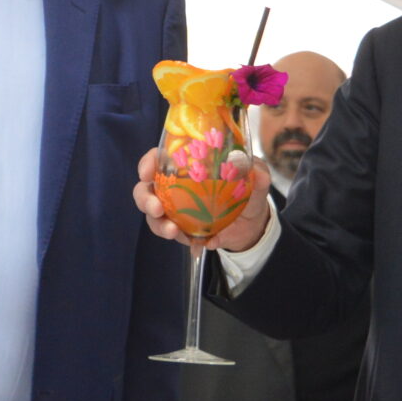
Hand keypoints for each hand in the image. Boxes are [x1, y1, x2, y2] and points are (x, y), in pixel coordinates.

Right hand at [132, 148, 273, 251]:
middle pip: (145, 189)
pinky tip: (197, 242)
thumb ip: (257, 173)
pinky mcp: (181, 229)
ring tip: (173, 231)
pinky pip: (171, 234)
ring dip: (158, 224)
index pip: (159, 158)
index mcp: (187, 165)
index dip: (148, 163)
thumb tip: (254, 171)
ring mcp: (174, 209)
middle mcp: (174, 185)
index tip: (147, 172)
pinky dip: (181, 239)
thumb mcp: (257, 179)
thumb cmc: (248, 192)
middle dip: (145, 198)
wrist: (252, 225)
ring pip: (153, 215)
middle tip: (156, 208)